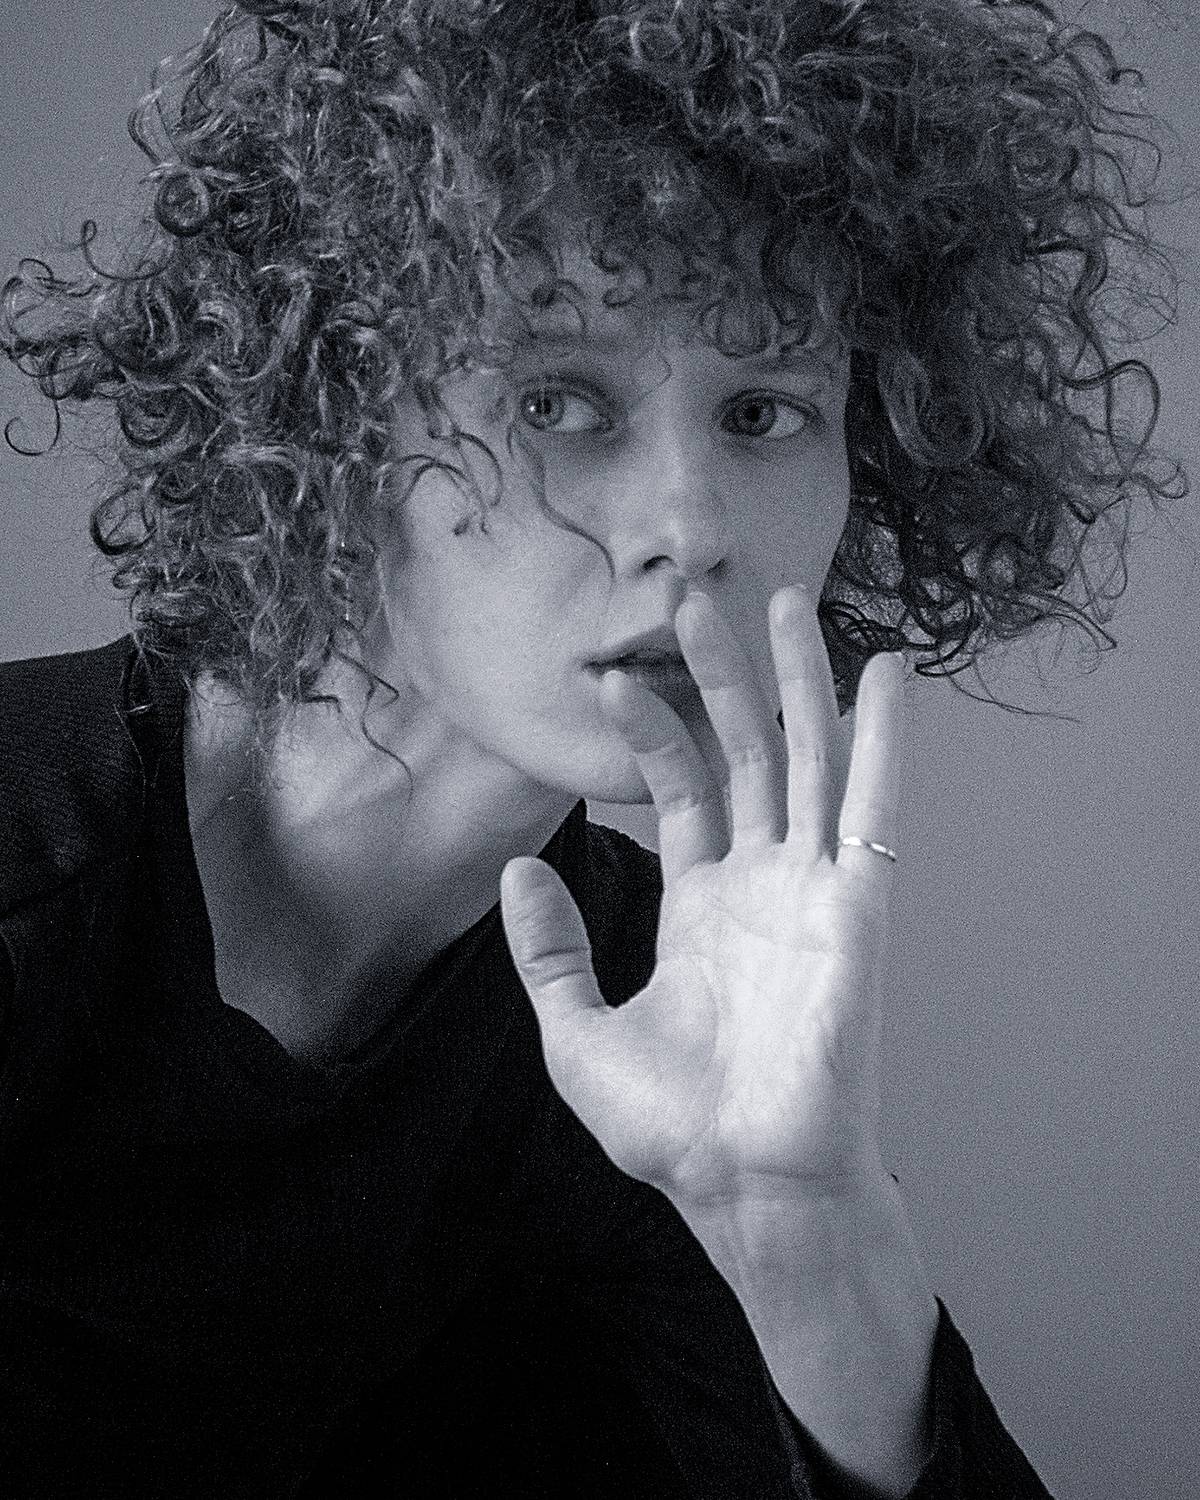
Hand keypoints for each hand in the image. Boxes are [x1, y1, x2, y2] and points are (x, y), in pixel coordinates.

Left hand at [499, 585, 905, 1216]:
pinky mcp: (859, 906)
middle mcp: (761, 884)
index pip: (681, 788)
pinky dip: (884, 739)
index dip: (652, 730)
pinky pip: (874, 807)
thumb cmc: (675, 1126)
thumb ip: (550, 950)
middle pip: (744, 753)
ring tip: (786, 601)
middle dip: (721, 677)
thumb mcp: (577, 1032)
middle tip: (694, 600)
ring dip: (799, 681)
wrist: (746, 1185)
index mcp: (702, 906)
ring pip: (807, 759)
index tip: (609, 679)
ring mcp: (811, 888)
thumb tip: (520, 870)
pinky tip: (884, 673)